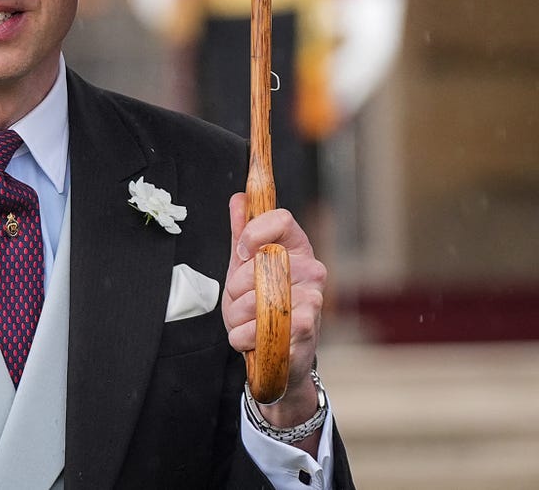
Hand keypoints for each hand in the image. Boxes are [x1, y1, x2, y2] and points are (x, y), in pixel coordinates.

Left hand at [223, 193, 326, 428]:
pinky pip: (257, 327)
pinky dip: (243, 336)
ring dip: (236, 316)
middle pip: (258, 262)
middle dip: (236, 287)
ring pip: (254, 298)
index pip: (281, 218)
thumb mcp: (245, 267)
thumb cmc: (262, 304)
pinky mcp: (306, 328)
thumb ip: (242, 233)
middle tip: (242, 300)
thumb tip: (239, 198)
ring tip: (246, 322)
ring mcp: (313, 298)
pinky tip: (251, 339)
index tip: (241, 253)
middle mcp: (312, 269)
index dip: (253, 233)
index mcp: (297, 248)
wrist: (279, 352)